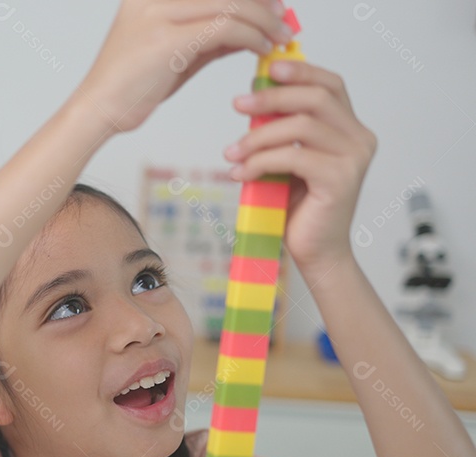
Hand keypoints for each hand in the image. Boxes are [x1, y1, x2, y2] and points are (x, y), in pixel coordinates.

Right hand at [77, 0, 292, 134]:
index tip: (273, 4)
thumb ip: (208, 36)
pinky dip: (251, 38)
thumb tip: (249, 27)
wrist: (97, 111)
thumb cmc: (131, 86)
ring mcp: (157, 15)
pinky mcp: (167, 40)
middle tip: (284, 19)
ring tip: (280, 37)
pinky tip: (262, 49)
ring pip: (230, 6)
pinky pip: (224, 30)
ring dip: (263, 21)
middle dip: (262, 3)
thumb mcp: (174, 52)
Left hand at [223, 61, 376, 279]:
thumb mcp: (287, 160)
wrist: (314, 251)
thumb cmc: (298, 206)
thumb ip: (280, 132)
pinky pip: (293, 158)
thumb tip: (252, 99)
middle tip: (238, 104)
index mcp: (350, 129)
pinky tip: (241, 173)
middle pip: (315, 98)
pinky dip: (260, 162)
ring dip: (258, 137)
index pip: (330, 85)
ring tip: (232, 153)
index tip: (268, 69)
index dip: (301, 70)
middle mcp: (359, 139)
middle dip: (272, 97)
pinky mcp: (340, 180)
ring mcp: (354, 159)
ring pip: (301, 127)